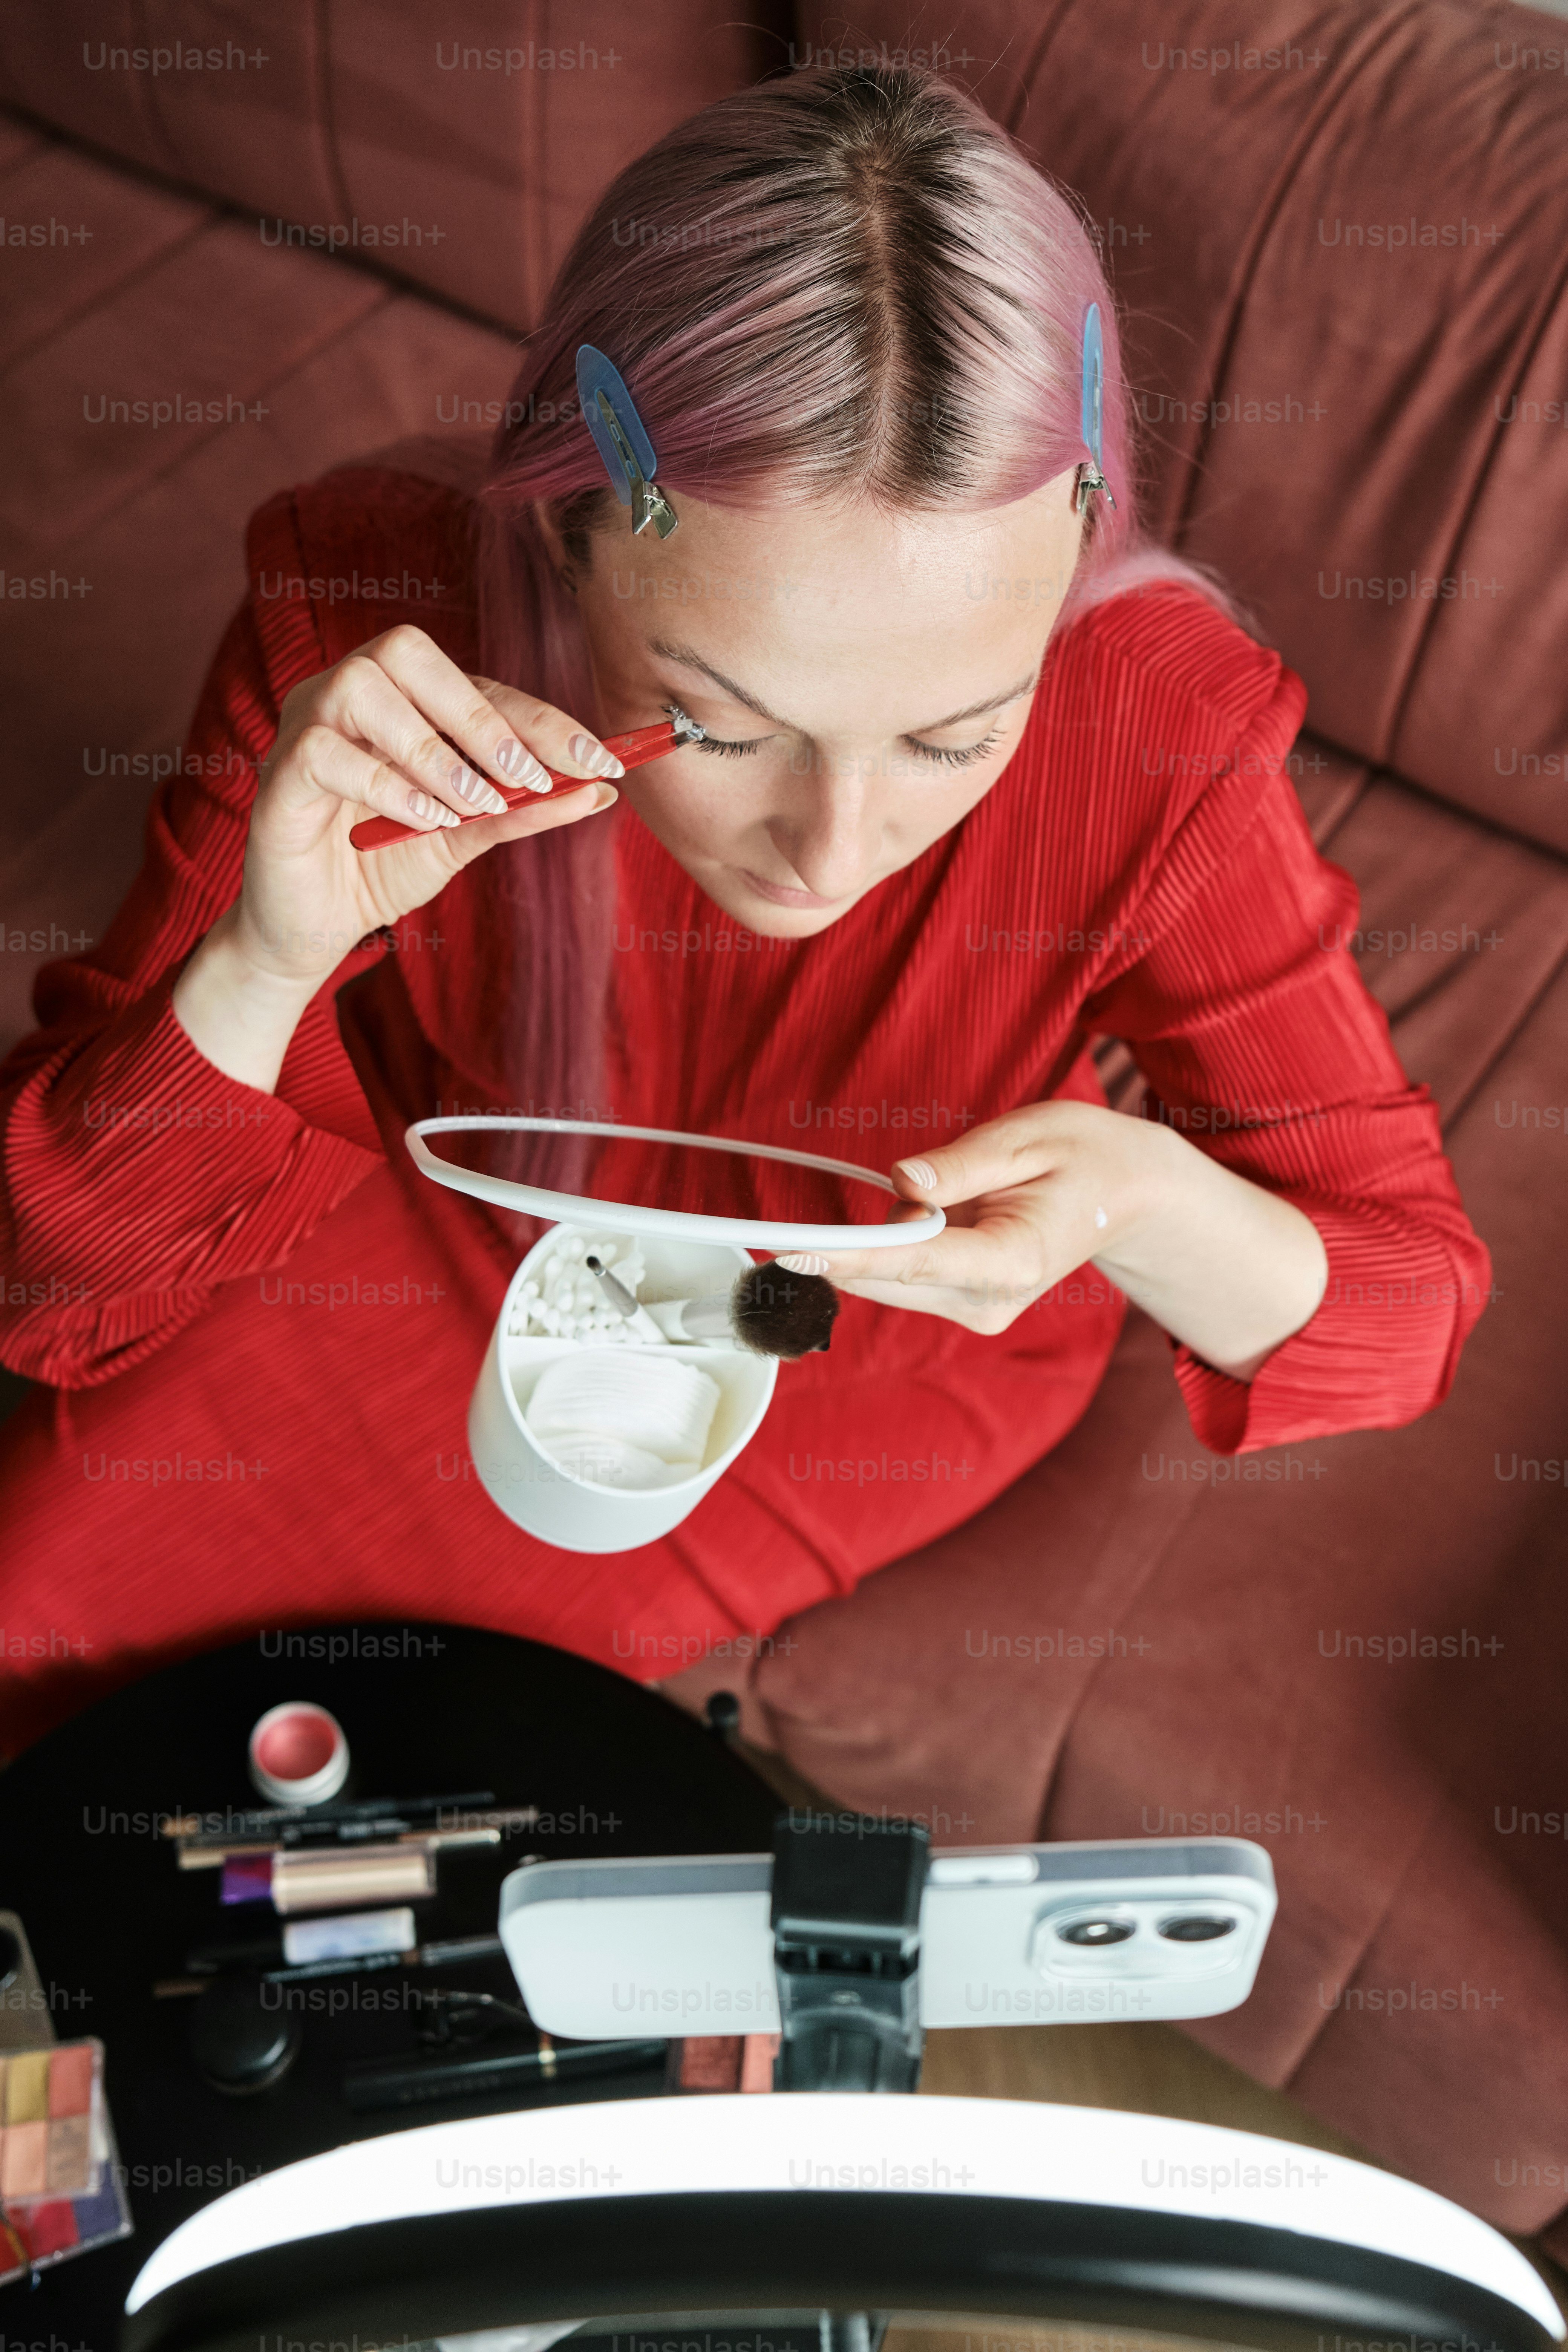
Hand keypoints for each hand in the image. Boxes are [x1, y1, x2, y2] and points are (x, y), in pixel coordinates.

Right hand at [231, 623, 622, 990]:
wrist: (310, 931)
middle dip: (480, 714)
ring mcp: (305, 727)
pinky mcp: (280, 776)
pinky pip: (326, 753)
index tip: (599, 759)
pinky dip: (386, 784)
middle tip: (527, 777)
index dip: (539, 718)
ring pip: (363, 689)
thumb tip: (598, 790)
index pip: (475, 686)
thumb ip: (520, 810)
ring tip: (473, 804)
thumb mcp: (463, 838)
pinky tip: (425, 820)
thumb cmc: (380, 869)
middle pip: (408, 652)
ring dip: (433, 750)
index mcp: (398, 700)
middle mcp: (347, 696)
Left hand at [790, 1099, 1327, 1378]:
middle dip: (869, 1231)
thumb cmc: (1085, 1156)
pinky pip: (905, 1274)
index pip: (911, 1260)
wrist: (1130, 1196)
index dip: (846, 1254)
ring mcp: (978, 1310)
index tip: (790, 1252)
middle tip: (913, 1179)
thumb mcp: (1029, 1136)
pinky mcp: (966, 1306)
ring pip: (890, 1278)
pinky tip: (949, 1213)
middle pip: (887, 1276)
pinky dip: (903, 1242)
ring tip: (958, 1191)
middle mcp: (990, 1301)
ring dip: (893, 1232)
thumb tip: (901, 1183)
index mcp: (1011, 1260)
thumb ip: (961, 1163)